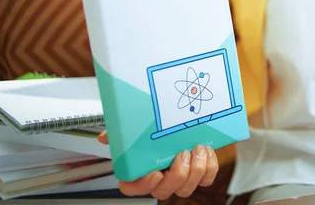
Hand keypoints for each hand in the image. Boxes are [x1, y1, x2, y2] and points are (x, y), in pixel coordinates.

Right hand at [97, 130, 218, 199]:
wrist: (182, 121)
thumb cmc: (153, 129)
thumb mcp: (134, 128)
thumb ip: (120, 133)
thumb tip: (105, 136)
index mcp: (140, 170)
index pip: (133, 188)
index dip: (143, 185)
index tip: (154, 172)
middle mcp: (159, 178)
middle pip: (163, 192)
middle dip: (176, 176)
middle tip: (182, 155)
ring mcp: (180, 178)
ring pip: (186, 189)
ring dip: (195, 170)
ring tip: (197, 149)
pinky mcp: (199, 173)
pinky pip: (206, 179)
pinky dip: (210, 167)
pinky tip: (207, 150)